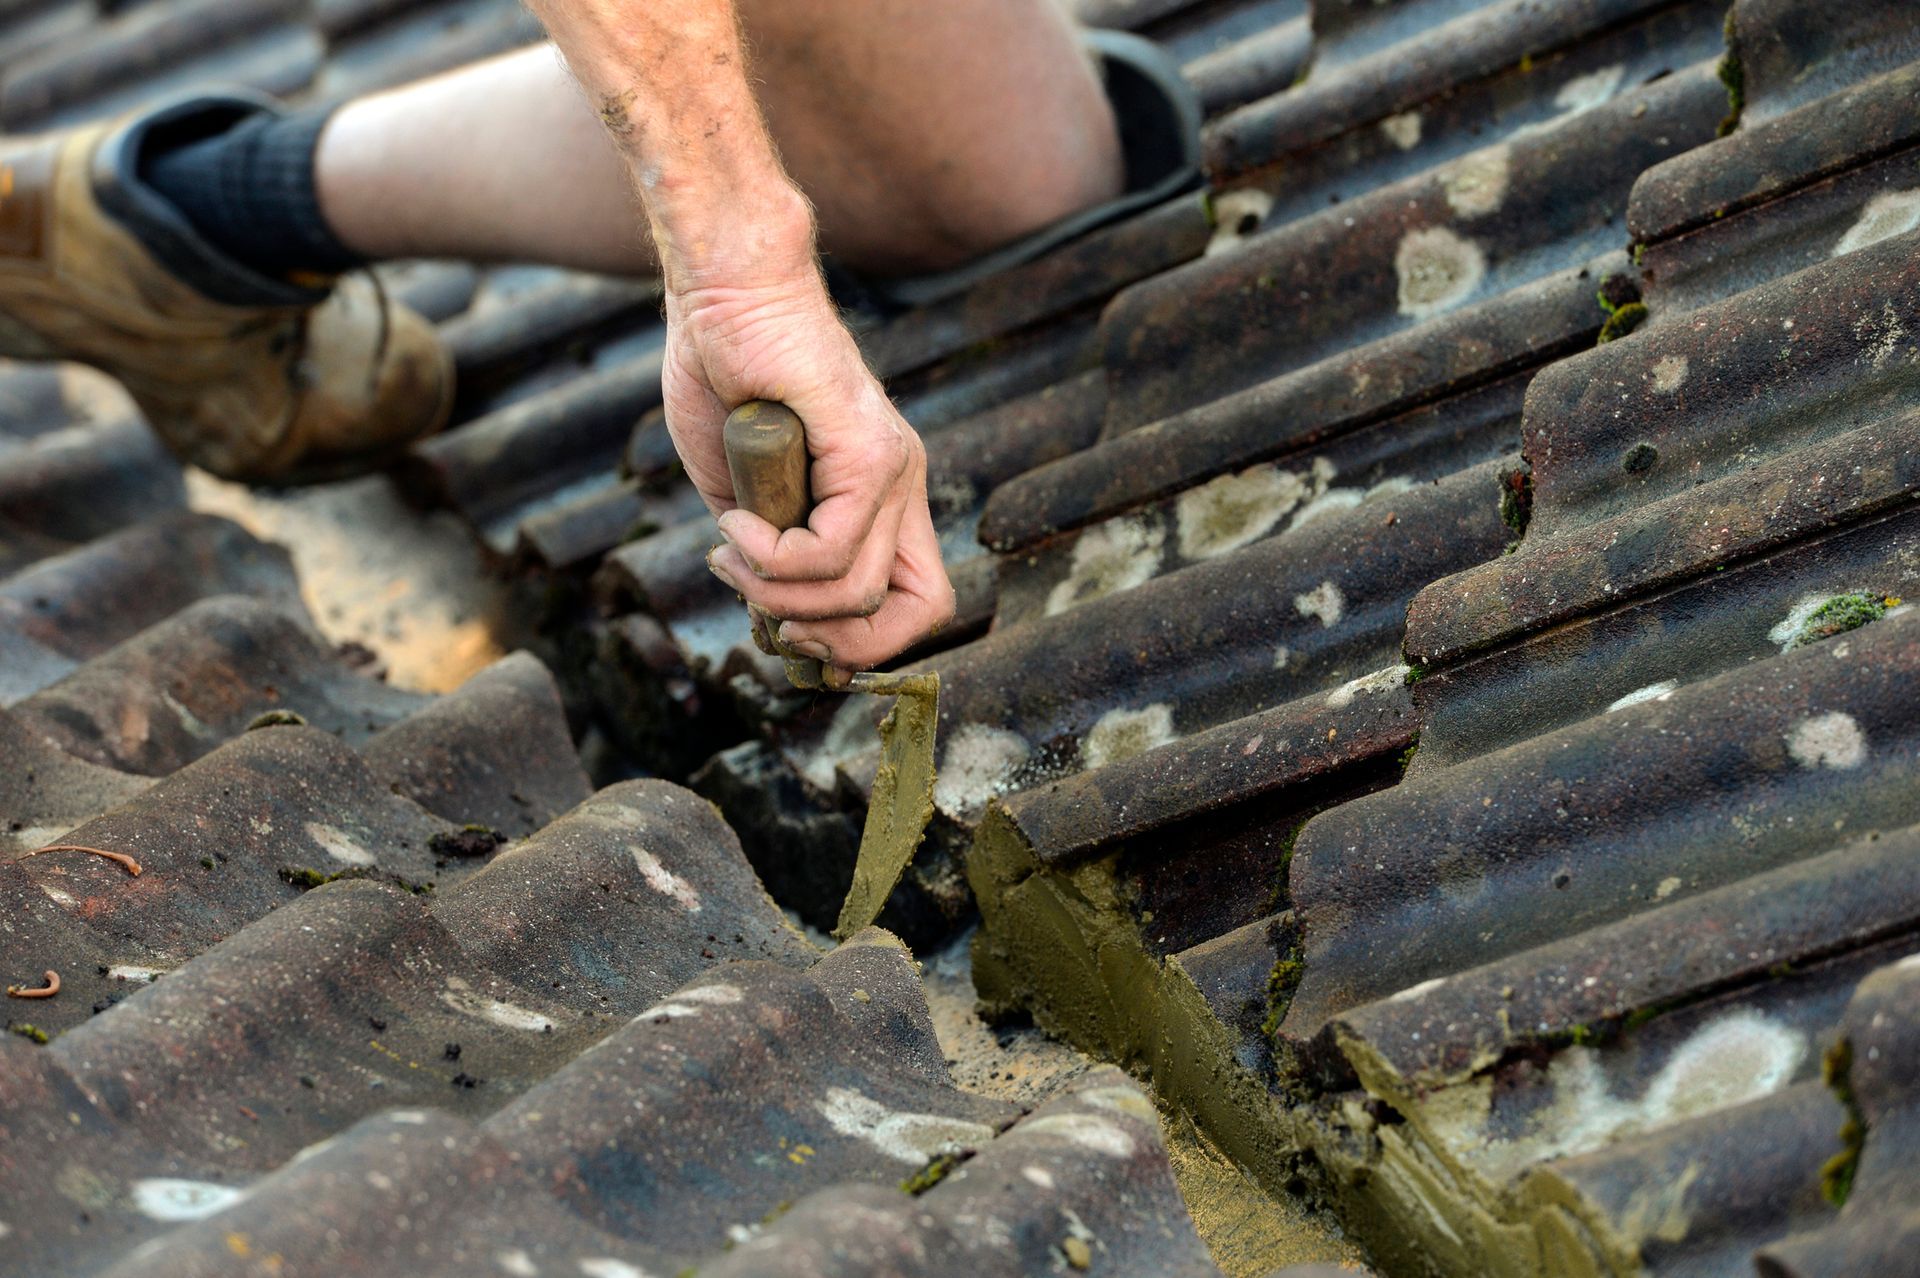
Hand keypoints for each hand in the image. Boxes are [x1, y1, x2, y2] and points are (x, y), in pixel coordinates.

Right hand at [662, 219, 953, 677]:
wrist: (725, 291)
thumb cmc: (724, 374)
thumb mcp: (743, 494)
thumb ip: (768, 554)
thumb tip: (772, 616)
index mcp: (884, 495)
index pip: (920, 602)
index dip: (864, 643)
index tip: (787, 632)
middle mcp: (905, 485)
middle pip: (919, 612)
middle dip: (831, 639)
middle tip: (757, 599)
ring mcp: (894, 468)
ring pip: (860, 590)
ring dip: (778, 591)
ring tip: (732, 548)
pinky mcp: (869, 451)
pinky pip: (831, 548)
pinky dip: (771, 555)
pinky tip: (735, 520)